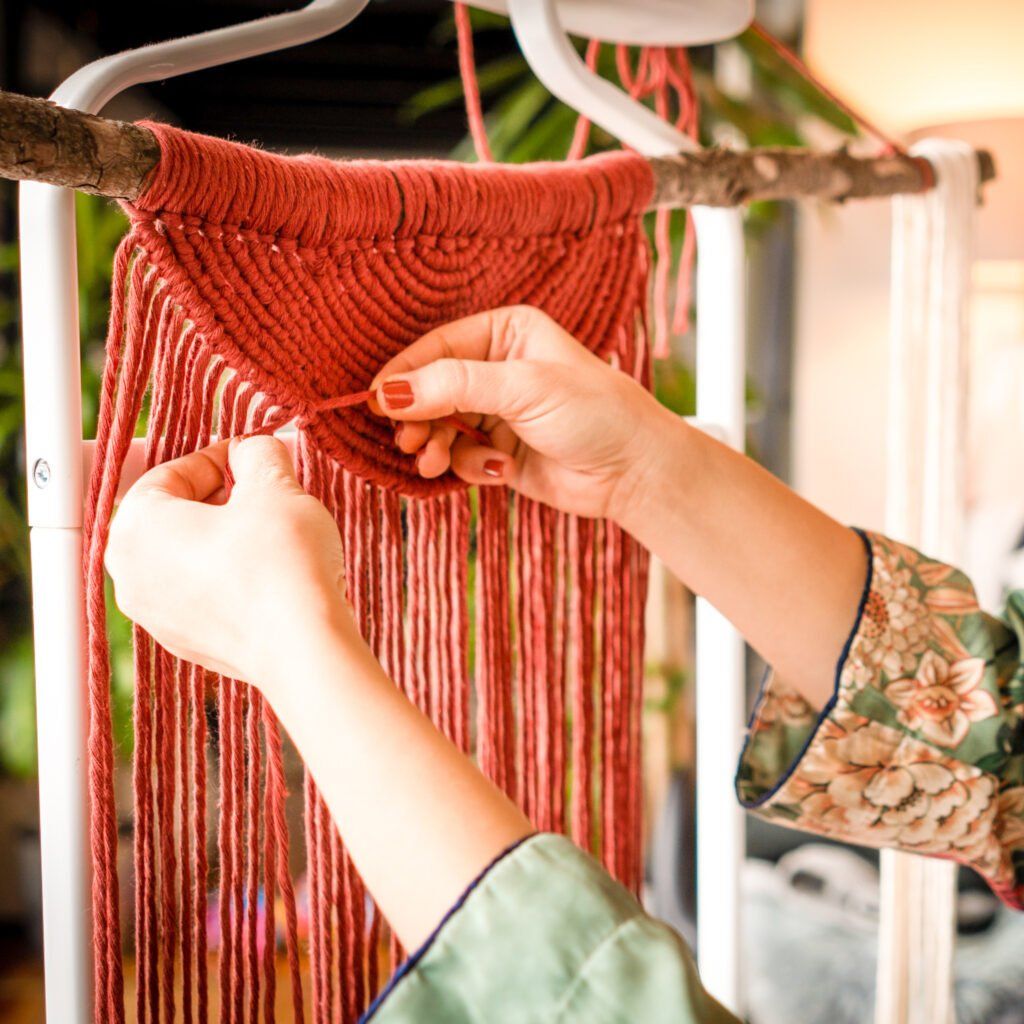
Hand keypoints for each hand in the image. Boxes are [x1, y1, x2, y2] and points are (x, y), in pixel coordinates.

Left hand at [104, 435, 357, 691]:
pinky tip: (273, 572)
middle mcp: (132, 575)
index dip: (216, 457)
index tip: (250, 455)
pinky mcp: (189, 644)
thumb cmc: (281, 563)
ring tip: (275, 531)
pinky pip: (204, 595)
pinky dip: (231, 577)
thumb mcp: (274, 486)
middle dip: (221, 499)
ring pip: (188, 558)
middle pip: (174, 517)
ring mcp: (158, 616)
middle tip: (265, 490)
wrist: (303, 646)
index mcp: (136, 527)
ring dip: (227, 538)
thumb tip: (254, 449)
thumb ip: (257, 454)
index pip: (167, 473)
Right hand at [371, 305, 675, 521]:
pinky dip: (469, 466)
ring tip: (433, 465)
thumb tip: (388, 391)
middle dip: (419, 418)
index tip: (376, 401)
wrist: (635, 471)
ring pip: (442, 426)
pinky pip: (462, 456)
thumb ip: (453, 387)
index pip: (437, 347)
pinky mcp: (500, 450)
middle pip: (432, 389)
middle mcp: (498, 368)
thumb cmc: (594, 412)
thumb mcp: (522, 388)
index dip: (404, 375)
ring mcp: (498, 411)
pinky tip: (497, 472)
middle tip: (410, 442)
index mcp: (506, 332)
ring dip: (436, 447)